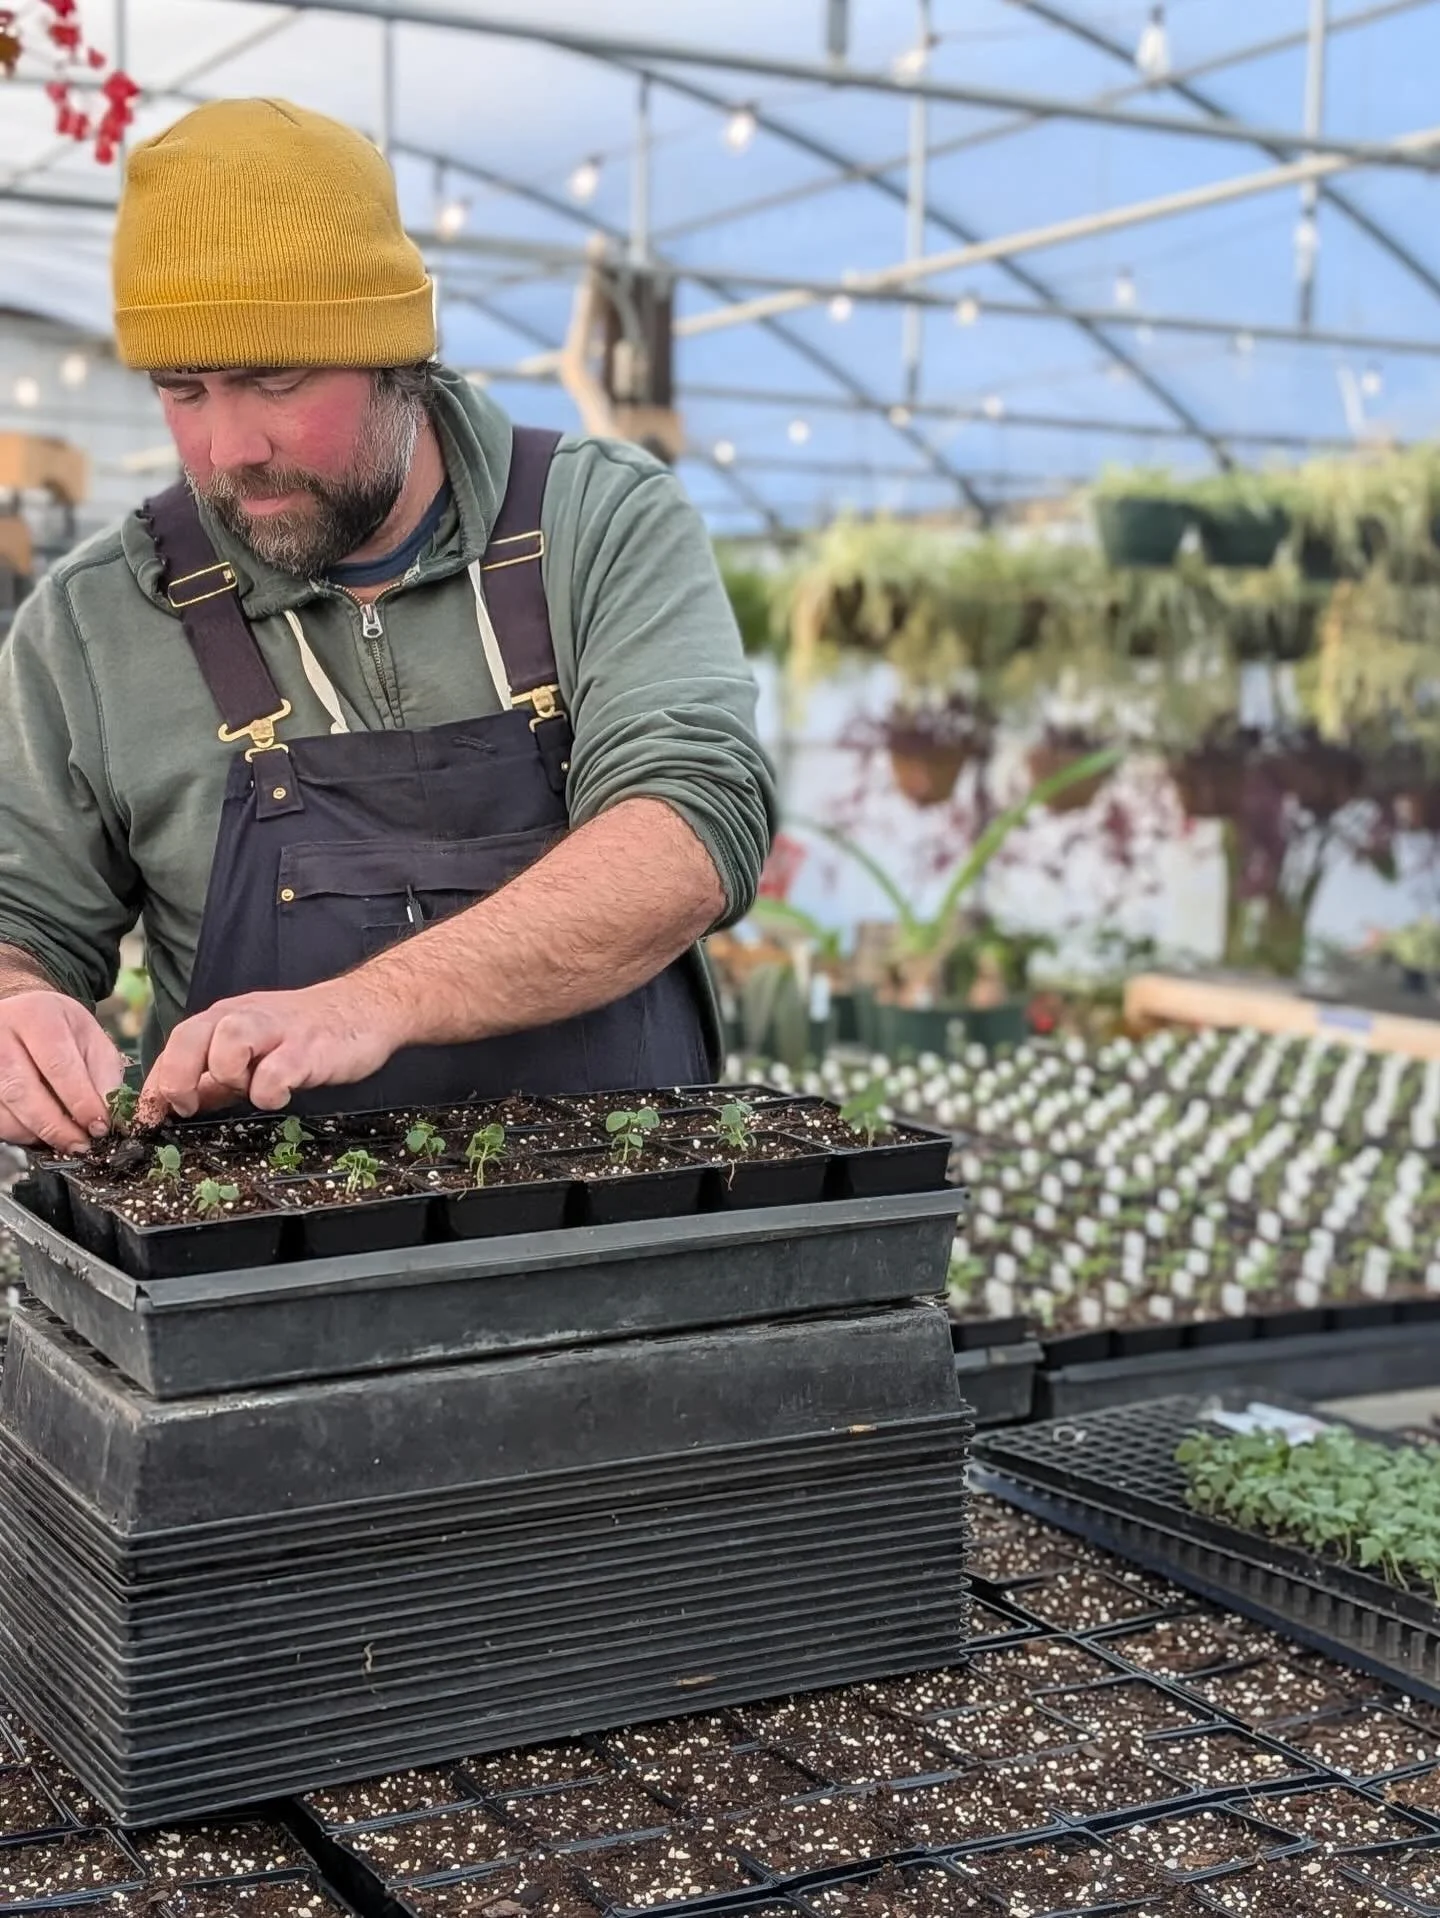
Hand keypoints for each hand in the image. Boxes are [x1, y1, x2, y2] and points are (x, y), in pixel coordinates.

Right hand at [0, 991, 127, 1152]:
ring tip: (66, 1139)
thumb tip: (106, 1116)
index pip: (58, 1065)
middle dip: (57, 1127)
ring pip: (5, 1112)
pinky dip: (20, 1133)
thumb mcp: (91, 1039)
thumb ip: (103, 1075)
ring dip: (38, 1134)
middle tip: (82, 1144)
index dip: (81, 1102)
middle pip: (23, 1092)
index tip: (100, 1126)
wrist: (23, 1017)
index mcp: (37, 1017)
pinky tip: (41, 1132)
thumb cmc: (61, 1030)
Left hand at [136, 979, 405, 1122]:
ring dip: (225, 1075)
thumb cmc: (307, 1033)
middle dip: (177, 1078)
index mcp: (226, 1017)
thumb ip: (218, 1075)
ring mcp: (277, 1031)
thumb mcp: (255, 1050)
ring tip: (243, 1092)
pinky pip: (275, 1073)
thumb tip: (183, 1101)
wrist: (365, 1008)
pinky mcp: (308, 1049)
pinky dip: (269, 1092)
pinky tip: (280, 1095)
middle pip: (189, 1037)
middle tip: (184, 1108)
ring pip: (227, 1042)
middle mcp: (245, 1017)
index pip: (176, 1043)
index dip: (157, 1081)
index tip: (151, 1115)